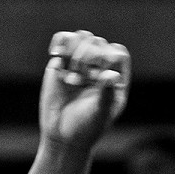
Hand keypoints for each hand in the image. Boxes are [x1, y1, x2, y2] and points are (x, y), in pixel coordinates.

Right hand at [40, 31, 131, 151]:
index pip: (118, 54)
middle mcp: (100, 68)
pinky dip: (61, 41)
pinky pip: (64, 40)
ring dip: (76, 52)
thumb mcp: (100, 113)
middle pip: (99, 43)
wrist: (61, 136)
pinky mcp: (61, 63)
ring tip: (71, 74)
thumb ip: (107, 94)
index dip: (108, 59)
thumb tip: (110, 74)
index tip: (97, 76)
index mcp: (116, 78)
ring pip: (83, 37)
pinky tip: (56, 53)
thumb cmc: (86, 128)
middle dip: (88, 59)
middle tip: (79, 81)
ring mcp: (80, 63)